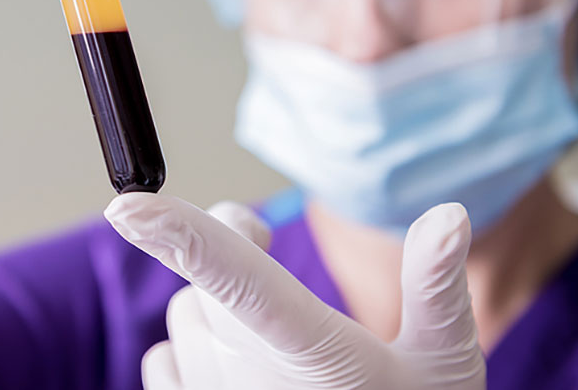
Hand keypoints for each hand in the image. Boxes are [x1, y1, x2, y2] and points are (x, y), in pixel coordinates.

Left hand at [104, 193, 485, 389]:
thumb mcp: (445, 364)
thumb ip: (438, 287)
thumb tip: (450, 213)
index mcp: (311, 353)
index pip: (237, 279)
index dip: (179, 236)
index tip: (127, 204)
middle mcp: (250, 381)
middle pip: (205, 278)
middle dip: (230, 245)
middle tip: (266, 242)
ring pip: (183, 315)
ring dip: (213, 303)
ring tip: (268, 329)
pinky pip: (162, 360)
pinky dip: (190, 348)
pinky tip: (236, 367)